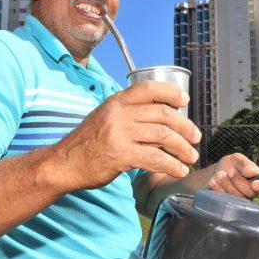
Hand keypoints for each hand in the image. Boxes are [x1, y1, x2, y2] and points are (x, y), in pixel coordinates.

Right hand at [55, 81, 201, 190]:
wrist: (64, 163)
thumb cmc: (86, 143)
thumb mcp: (105, 118)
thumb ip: (129, 115)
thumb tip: (162, 122)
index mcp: (116, 101)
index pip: (148, 88)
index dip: (170, 93)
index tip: (185, 101)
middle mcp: (119, 114)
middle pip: (163, 114)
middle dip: (185, 127)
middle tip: (195, 138)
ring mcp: (119, 133)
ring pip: (163, 137)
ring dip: (182, 148)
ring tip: (190, 156)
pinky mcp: (120, 154)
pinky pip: (155, 158)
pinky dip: (171, 165)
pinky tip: (178, 170)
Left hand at [208, 153, 258, 198]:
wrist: (217, 171)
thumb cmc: (232, 165)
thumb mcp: (238, 159)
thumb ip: (246, 164)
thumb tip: (252, 172)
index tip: (255, 184)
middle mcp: (252, 193)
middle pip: (250, 193)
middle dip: (239, 181)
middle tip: (230, 172)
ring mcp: (241, 201)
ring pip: (236, 197)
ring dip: (227, 184)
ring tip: (220, 174)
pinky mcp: (229, 204)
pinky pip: (225, 200)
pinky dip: (218, 189)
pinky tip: (214, 181)